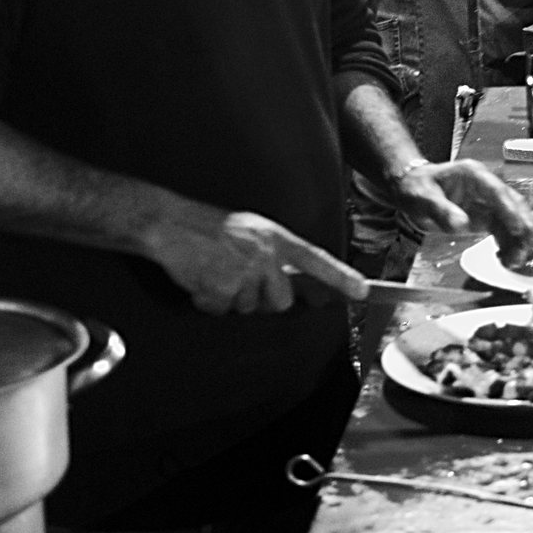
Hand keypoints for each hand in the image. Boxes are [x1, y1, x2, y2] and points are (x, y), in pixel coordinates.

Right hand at [143, 206, 324, 313]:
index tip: (362, 291)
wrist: (170, 223)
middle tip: (236, 278)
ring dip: (229, 299)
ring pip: (248, 308)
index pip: (317, 259)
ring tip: (213, 272)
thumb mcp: (249, 232)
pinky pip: (222, 310)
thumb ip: (271, 255)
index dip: (341, 277)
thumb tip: (284, 282)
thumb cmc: (207, 227)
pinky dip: (208, 301)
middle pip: (281, 301)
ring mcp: (246, 271)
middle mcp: (265, 254)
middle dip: (260, 299)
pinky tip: (200, 279)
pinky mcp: (223, 286)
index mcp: (275, 238)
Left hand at [387, 159, 532, 245]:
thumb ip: (441, 210)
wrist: (412, 190)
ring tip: (519, 259)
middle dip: (525, 223)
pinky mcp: (485, 217)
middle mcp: (485, 187)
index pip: (497, 191)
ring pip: (510, 220)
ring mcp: (487, 202)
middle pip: (511, 204)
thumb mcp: (422, 198)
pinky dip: (508, 244)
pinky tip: (510, 258)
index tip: (519, 226)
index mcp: (473, 175)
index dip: (510, 209)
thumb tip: (461, 224)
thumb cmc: (417, 188)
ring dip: (518, 239)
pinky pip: (502, 231)